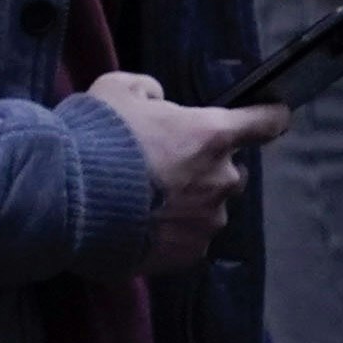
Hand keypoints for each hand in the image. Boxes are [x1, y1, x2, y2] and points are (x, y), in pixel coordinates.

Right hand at [94, 72, 286, 274]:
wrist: (66, 196)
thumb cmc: (95, 136)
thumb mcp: (114, 89)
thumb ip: (147, 90)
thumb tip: (157, 100)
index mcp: (211, 134)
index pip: (263, 122)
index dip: (270, 117)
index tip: (276, 116)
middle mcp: (220, 178)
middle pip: (231, 172)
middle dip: (206, 168)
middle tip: (164, 167)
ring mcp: (207, 220)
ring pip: (208, 208)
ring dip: (187, 203)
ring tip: (144, 202)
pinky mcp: (188, 253)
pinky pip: (188, 239)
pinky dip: (169, 232)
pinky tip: (137, 225)